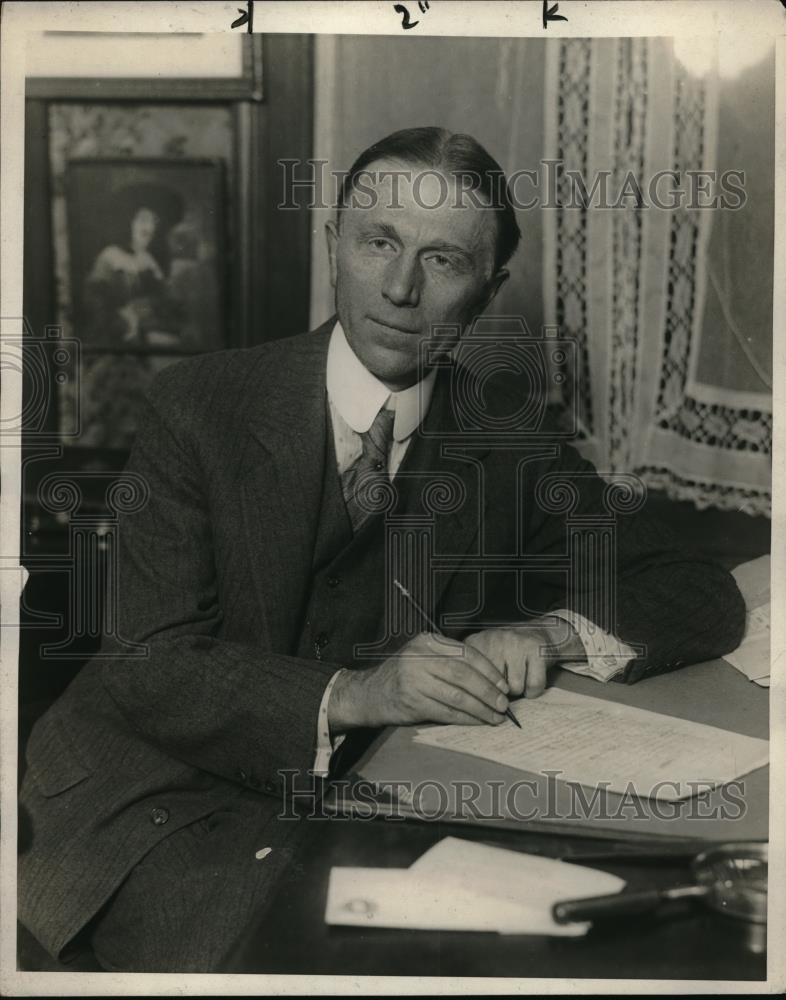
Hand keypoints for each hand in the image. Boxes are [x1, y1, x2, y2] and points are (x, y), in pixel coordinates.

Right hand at [329, 632, 509, 730]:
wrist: (369, 693)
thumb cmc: (404, 676)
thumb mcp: (423, 657)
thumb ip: (450, 660)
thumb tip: (491, 679)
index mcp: (428, 642)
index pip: (466, 653)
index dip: (489, 670)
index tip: (503, 685)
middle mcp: (419, 657)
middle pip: (463, 675)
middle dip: (487, 691)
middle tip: (504, 704)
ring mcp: (413, 680)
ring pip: (456, 696)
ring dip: (480, 709)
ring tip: (495, 717)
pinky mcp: (411, 702)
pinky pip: (445, 712)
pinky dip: (465, 719)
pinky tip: (476, 722)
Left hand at [464, 625, 557, 699]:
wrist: (535, 632)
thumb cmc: (505, 653)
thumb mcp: (482, 657)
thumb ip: (472, 676)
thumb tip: (472, 707)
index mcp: (474, 643)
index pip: (469, 679)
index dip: (478, 697)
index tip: (484, 703)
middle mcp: (491, 640)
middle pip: (492, 687)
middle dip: (500, 693)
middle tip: (504, 685)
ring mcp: (514, 643)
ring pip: (514, 688)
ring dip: (518, 691)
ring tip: (518, 679)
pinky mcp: (535, 649)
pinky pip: (533, 685)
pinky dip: (533, 691)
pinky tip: (530, 681)